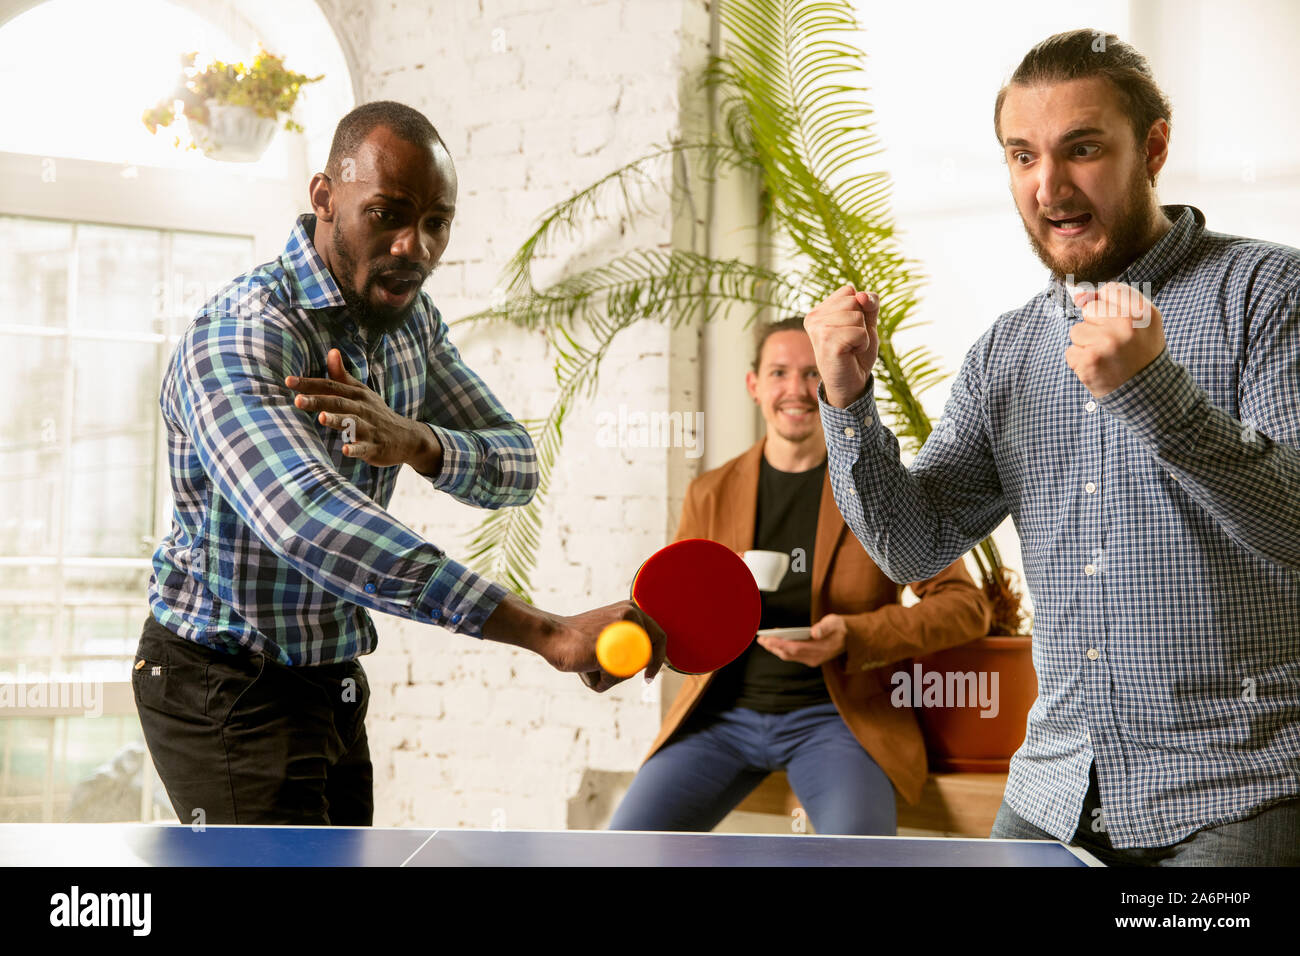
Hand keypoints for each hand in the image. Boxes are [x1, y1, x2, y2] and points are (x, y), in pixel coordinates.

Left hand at [286, 348, 435, 468]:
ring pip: (352, 423)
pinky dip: (356, 448)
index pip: (330, 386)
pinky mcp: (376, 447)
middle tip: (297, 400)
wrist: (406, 437)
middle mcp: (363, 409)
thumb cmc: (376, 413)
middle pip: (338, 403)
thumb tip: (331, 351)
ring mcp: (370, 428)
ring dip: (336, 421)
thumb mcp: (361, 392)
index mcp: (357, 394)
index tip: (288, 381)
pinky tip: (346, 450)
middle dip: (318, 401)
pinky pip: (365, 448)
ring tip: (321, 418)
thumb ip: (342, 375)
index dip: (309, 384)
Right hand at [481, 596, 665, 691]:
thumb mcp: (609, 631)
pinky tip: (587, 668)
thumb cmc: (578, 640)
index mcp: (632, 610)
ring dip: (610, 678)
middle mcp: (630, 614)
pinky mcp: (608, 646)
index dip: (659, 660)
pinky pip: (615, 676)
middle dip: (623, 673)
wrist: (552, 635)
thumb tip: (647, 661)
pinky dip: (603, 681)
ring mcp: (620, 629)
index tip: (648, 677)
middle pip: (645, 660)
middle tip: (603, 670)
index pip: (660, 638)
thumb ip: (626, 639)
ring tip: (590, 665)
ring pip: (630, 670)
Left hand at [756, 613, 846, 667]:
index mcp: (820, 649)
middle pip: (789, 654)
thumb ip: (824, 627)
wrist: (851, 638)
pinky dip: (783, 648)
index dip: (780, 644)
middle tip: (761, 639)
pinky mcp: (810, 658)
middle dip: (773, 647)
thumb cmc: (841, 627)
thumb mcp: (835, 622)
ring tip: (764, 640)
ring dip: (776, 649)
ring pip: (789, 656)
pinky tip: (776, 640)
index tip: (767, 639)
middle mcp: (815, 658)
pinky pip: (793, 655)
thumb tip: (814, 632)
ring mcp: (812, 660)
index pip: (795, 648)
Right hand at [803, 284, 879, 407]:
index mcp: (819, 310)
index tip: (851, 329)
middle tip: (851, 341)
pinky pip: (859, 332)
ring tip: (850, 347)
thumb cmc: (857, 353)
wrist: (851, 383)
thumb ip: (869, 304)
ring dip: (862, 334)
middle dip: (861, 321)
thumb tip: (862, 295)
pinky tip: (850, 353)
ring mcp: (818, 329)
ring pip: (857, 316)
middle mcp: (814, 317)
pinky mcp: (827, 342)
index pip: (849, 291)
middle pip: (854, 301)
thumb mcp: (867, 323)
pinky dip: (862, 343)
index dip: (859, 309)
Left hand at [1065, 283, 1165, 398]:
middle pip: (1089, 309)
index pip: (1109, 290)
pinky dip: (1081, 362)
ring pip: (1076, 330)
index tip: (1118, 323)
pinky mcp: (1089, 361)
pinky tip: (1099, 368)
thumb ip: (1113, 300)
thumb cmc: (1140, 351)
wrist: (1147, 392)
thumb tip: (1078, 295)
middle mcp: (1125, 324)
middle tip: (1115, 344)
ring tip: (1107, 356)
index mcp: (1142, 311)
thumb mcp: (1140, 321)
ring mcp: (1106, 343)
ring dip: (1086, 344)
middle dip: (1096, 325)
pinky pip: (1070, 352)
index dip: (1109, 307)